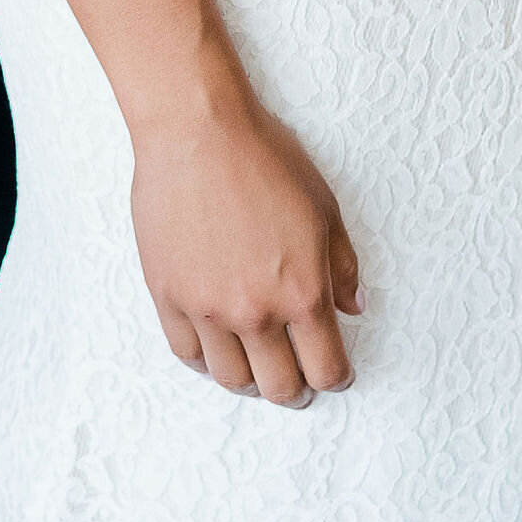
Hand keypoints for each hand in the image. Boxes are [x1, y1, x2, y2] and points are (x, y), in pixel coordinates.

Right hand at [130, 93, 362, 406]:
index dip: (336, 378)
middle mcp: (255, 312)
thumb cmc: (263, 158)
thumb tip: (353, 308)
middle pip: (278, 387)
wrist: (197, 131)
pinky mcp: (168, 297)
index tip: (336, 373)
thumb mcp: (323, 206)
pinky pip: (187, 353)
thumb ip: (342, 265)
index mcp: (302, 292)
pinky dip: (206, 360)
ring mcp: (207, 309)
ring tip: (256, 367)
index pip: (326, 369)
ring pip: (231, 379)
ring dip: (250, 380)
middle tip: (298, 382)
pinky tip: (217, 348)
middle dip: (296, 390)